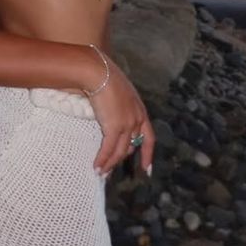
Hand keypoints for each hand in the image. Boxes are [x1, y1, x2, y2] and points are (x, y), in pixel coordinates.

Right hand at [88, 60, 153, 177]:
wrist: (99, 73)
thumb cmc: (105, 77)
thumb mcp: (119, 93)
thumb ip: (120, 106)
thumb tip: (110, 113)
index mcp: (140, 111)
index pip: (149, 138)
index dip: (148, 154)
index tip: (147, 169)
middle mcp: (137, 119)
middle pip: (131, 147)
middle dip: (120, 160)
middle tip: (110, 170)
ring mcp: (127, 124)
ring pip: (120, 151)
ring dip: (110, 164)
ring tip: (101, 172)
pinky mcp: (114, 127)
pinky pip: (109, 149)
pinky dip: (103, 159)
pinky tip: (96, 166)